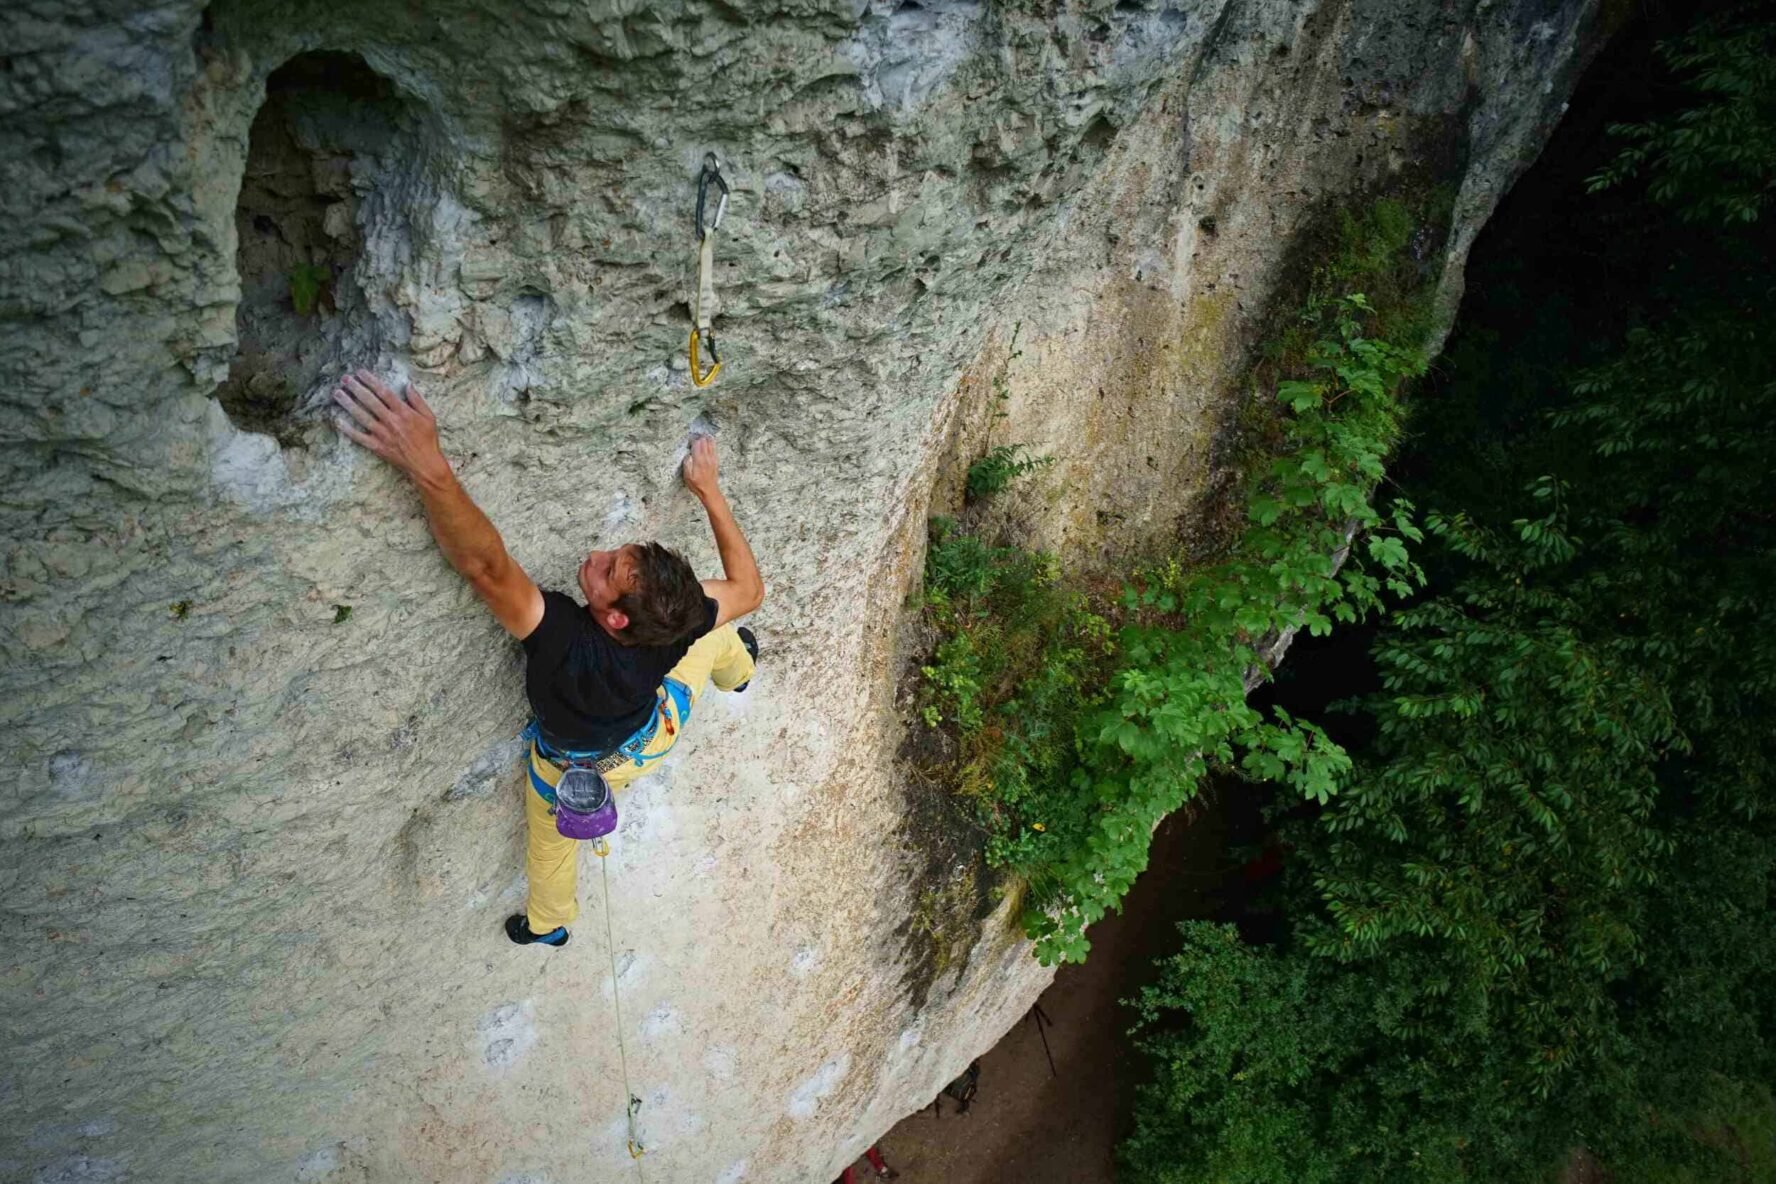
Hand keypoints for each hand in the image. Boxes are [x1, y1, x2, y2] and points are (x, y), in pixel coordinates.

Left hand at [332, 370, 450, 486]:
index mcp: (404, 412)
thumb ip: (417, 400)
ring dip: (348, 404)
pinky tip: (338, 420)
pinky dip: (348, 429)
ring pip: (362, 416)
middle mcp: (391, 421)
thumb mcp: (429, 417)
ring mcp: (383, 434)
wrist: (424, 463)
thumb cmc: (428, 439)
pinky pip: (359, 437)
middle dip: (356, 388)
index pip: (384, 392)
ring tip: (337, 393)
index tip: (360, 372)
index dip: (371, 381)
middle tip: (345, 379)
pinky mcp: (377, 446)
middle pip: (370, 401)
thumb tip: (408, 384)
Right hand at [681, 434, 722, 502]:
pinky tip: (710, 440)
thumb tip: (688, 455)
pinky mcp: (715, 461)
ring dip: (706, 438)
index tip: (690, 438)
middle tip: (696, 434)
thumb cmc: (697, 485)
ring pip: (710, 444)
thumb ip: (687, 464)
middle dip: (699, 437)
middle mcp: (706, 458)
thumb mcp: (687, 477)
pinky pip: (715, 449)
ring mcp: (712, 459)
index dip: (693, 440)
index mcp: (699, 461)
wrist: (709, 491)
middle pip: (704, 443)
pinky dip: (712, 443)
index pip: (696, 445)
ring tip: (703, 434)